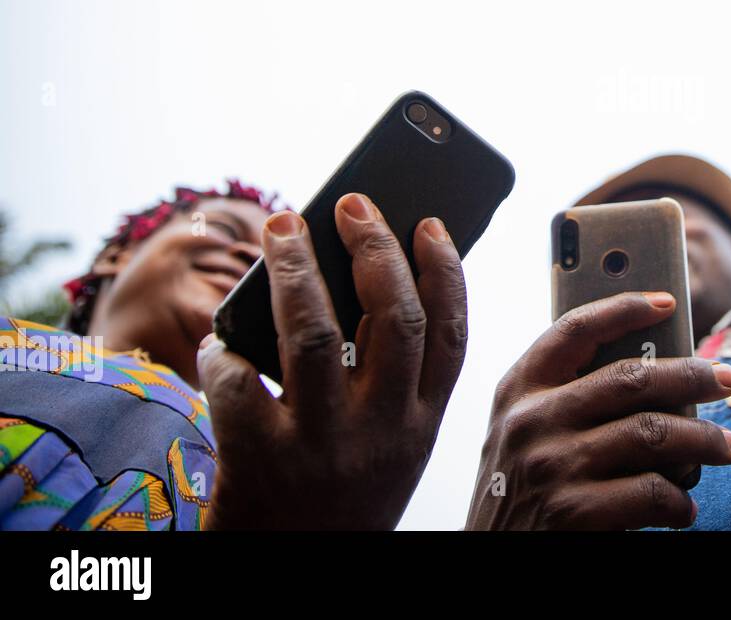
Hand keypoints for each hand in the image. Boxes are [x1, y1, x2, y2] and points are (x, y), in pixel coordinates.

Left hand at [199, 193, 466, 529]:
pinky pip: (241, 386)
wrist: (295, 583)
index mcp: (421, 424)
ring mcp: (324, 446)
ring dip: (296, 269)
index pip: (452, 333)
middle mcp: (383, 431)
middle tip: (350, 204)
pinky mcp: (261, 464)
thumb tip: (364, 282)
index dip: (445, 271)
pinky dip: (226, 352)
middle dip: (374, 247)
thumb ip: (389, 381)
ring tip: (283, 227)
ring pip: (314, 334)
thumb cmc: (339, 502)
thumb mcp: (390, 448)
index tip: (429, 225)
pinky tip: (221, 341)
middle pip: (393, 317)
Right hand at [465, 291, 730, 529]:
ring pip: (652, 433)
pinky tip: (685, 507)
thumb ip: (568, 398)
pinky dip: (679, 500)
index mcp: (519, 390)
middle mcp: (532, 421)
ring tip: (729, 448)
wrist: (490, 561)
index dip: (622, 308)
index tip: (666, 302)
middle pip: (631, 378)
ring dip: (704, 440)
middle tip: (728, 379)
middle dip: (692, 375)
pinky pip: (649, 492)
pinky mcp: (572, 512)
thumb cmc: (523, 492)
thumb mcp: (526, 433)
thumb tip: (658, 371)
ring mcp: (552, 466)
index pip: (574, 329)